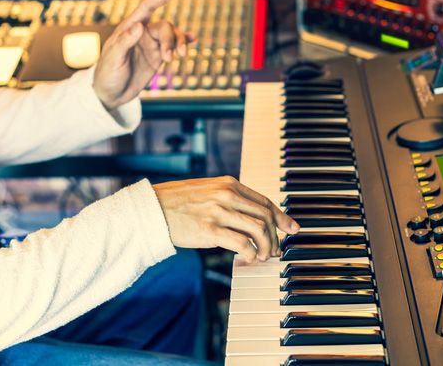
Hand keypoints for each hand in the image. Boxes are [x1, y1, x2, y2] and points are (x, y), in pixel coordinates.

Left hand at [92, 0, 193, 109]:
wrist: (111, 94)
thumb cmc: (107, 74)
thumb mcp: (113, 58)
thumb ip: (126, 42)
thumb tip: (140, 26)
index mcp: (129, 29)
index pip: (147, 8)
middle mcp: (142, 34)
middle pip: (164, 27)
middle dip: (171, 40)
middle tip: (169, 58)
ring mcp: (151, 45)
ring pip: (172, 36)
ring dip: (179, 44)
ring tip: (180, 57)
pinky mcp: (158, 58)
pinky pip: (174, 46)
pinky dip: (184, 42)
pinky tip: (193, 40)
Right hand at [153, 176, 299, 261]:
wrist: (151, 209)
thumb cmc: (176, 202)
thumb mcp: (206, 191)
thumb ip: (228, 199)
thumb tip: (250, 218)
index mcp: (229, 184)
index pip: (265, 201)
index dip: (282, 217)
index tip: (291, 228)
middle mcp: (227, 195)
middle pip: (265, 216)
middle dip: (276, 236)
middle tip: (277, 250)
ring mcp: (219, 211)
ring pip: (258, 230)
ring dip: (266, 246)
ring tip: (263, 256)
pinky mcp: (209, 229)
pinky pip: (241, 244)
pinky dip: (250, 253)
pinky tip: (248, 259)